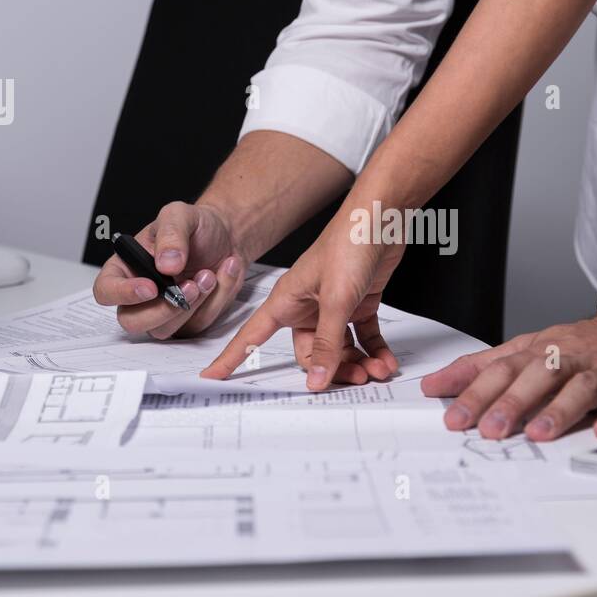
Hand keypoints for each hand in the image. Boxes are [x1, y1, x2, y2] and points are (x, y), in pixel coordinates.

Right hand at [92, 201, 247, 338]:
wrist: (226, 237)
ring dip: (192, 305)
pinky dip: (214, 300)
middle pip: (132, 322)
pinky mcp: (188, 321)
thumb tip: (165, 264)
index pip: (106, 290)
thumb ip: (170, 234)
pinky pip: (198, 324)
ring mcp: (163, 311)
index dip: (123, 293)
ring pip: (164, 329)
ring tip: (208, 275)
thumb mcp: (179, 215)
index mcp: (126, 267)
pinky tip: (220, 276)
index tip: (151, 287)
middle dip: (162, 309)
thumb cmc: (195, 227)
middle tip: (189, 286)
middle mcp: (140, 295)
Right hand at [201, 215, 402, 389]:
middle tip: (356, 378)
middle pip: (310, 353)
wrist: (382, 217)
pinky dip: (374, 350)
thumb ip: (329, 342)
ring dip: (359, 362)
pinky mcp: (357, 303)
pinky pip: (362, 337)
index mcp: (287, 300)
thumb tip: (317, 378)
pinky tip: (384, 360)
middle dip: (333, 369)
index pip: (251, 336)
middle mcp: (307, 305)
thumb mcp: (337, 300)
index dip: (231, 358)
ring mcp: (332, 305)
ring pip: (339, 348)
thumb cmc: (350, 242)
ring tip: (377, 371)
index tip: (212, 377)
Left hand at [421, 309, 596, 439]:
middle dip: (510, 402)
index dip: (476, 391)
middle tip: (487, 429)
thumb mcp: (529, 349)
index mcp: (540, 350)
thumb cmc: (584, 346)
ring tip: (538, 434)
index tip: (451, 416)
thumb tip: (435, 383)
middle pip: (536, 375)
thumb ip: (483, 367)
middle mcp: (569, 356)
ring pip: (580, 386)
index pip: (501, 369)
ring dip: (558, 409)